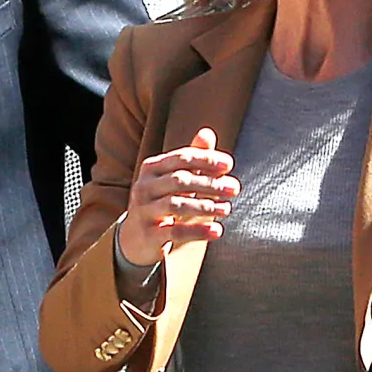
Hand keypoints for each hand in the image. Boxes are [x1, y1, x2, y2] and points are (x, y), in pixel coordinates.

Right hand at [116, 126, 236, 266]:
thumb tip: (208, 132)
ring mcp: (143, 211)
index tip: (229, 165)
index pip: (181, 158)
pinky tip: (217, 230)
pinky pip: (175, 232)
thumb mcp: (176, 180)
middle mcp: (143, 187)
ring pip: (176, 205)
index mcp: (151, 168)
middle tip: (235, 188)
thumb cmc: (163, 202)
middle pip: (179, 180)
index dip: (205, 159)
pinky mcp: (148, 235)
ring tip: (227, 209)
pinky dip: (198, 231)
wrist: (137, 238)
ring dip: (205, 207)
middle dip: (210, 183)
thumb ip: (193, 159)